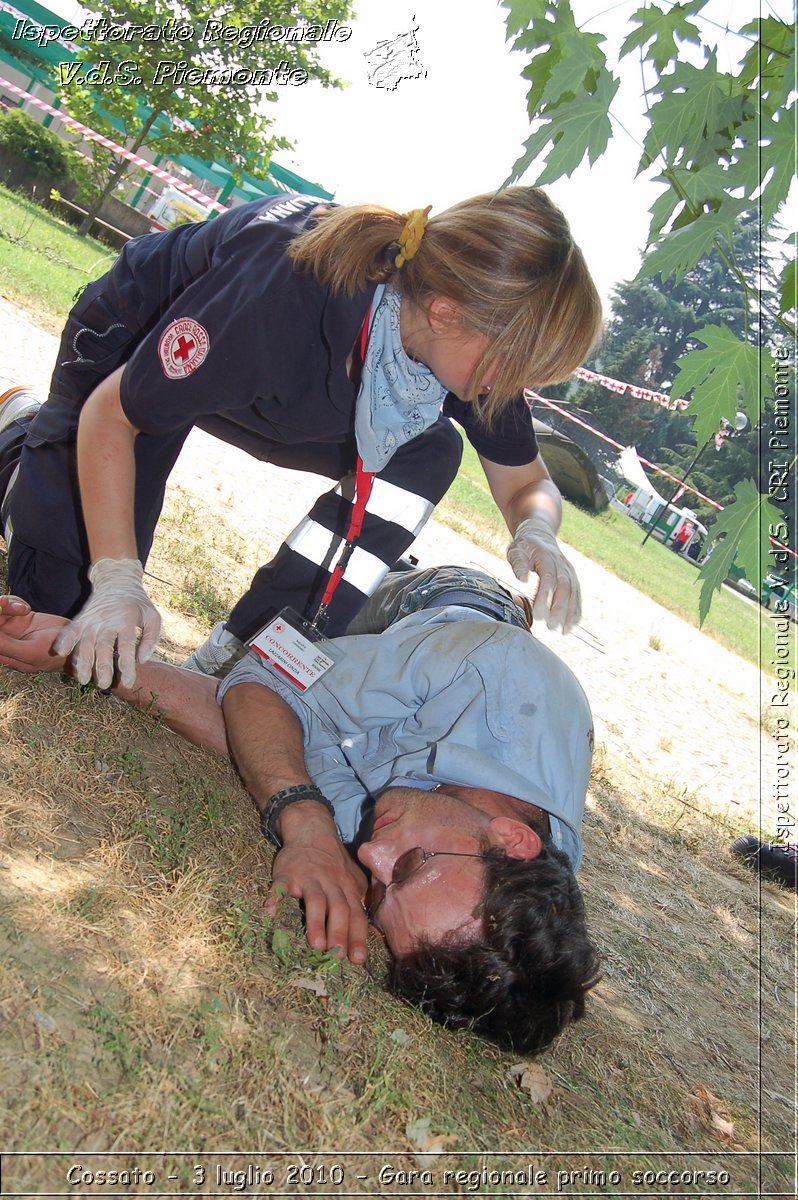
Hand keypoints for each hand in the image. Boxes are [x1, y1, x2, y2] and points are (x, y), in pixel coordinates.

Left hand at [0, 596, 68, 672]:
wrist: (77, 641)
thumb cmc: (56, 655)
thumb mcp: (29, 652)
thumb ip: (5, 646)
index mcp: (3, 654)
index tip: (0, 614)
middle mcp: (4, 640)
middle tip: (12, 608)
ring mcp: (11, 627)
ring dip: (7, 604)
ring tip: (23, 609)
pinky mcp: (20, 615)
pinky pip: (9, 603)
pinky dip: (15, 602)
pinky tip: (26, 608)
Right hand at [52, 558, 160, 689]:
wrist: (117, 580)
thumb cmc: (138, 603)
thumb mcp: (152, 617)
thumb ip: (151, 639)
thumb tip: (142, 661)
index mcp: (127, 621)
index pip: (127, 647)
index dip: (127, 666)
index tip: (128, 683)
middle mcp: (107, 621)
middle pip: (103, 647)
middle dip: (102, 667)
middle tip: (104, 685)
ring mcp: (92, 620)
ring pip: (85, 643)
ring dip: (83, 661)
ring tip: (83, 680)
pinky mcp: (81, 618)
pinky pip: (70, 630)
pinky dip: (64, 640)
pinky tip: (60, 653)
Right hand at [266, 831, 369, 964]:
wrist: (312, 830)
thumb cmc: (333, 861)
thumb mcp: (352, 877)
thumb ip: (359, 898)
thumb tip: (367, 928)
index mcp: (347, 887)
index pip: (356, 914)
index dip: (358, 936)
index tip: (358, 959)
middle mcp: (330, 883)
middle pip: (339, 908)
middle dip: (340, 932)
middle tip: (338, 957)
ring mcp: (308, 878)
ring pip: (315, 900)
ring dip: (316, 922)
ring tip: (316, 945)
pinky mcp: (287, 874)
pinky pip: (280, 887)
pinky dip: (274, 899)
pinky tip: (270, 914)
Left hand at [507, 516, 580, 633]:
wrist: (540, 535)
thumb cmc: (525, 546)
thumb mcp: (516, 550)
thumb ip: (518, 563)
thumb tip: (522, 580)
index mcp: (547, 557)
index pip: (548, 579)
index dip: (545, 597)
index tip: (538, 615)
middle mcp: (562, 565)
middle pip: (564, 588)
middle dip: (559, 609)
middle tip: (550, 627)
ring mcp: (569, 571)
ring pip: (574, 593)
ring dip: (570, 613)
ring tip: (564, 632)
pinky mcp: (572, 578)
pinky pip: (577, 595)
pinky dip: (576, 611)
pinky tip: (571, 626)